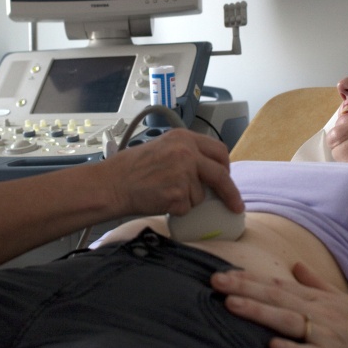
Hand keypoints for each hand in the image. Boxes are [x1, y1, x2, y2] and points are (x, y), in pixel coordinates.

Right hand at [107, 128, 242, 215]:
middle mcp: (187, 152)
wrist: (112, 184)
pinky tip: (160, 200)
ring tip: (163, 192)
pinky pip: (187, 208)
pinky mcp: (178, 194)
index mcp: (183, 138)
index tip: (228, 177)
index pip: (219, 150)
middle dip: (230, 193)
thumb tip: (207, 172)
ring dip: (188, 200)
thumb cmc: (131, 168)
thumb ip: (186, 154)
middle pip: (221, 174)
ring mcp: (184, 173)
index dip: (225, 166)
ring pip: (201, 195)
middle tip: (235, 205)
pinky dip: (177, 209)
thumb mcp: (162, 148)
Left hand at [210, 262, 347, 347]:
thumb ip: (315, 283)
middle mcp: (320, 313)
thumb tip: (294, 266)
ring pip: (287, 321)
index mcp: (318, 299)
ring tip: (231, 304)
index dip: (249, 278)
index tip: (222, 273)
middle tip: (215, 281)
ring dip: (259, 312)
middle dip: (244, 288)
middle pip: (276, 298)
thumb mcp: (341, 301)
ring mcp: (326, 336)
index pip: (277, 285)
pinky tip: (272, 346)